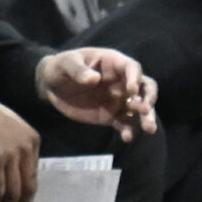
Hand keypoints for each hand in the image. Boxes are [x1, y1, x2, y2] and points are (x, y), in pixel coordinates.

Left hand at [36, 48, 157, 141]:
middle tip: (144, 109)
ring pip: (140, 108)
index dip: (135, 78)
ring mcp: (119, 99)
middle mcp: (122, 81)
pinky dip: (128, 130)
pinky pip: (125, 123)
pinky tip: (127, 137)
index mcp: (113, 63)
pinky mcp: (112, 115)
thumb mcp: (66, 63)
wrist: (51, 86)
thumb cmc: (61, 67)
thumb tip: (94, 79)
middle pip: (144, 88)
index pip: (132, 68)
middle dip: (149, 98)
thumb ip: (78, 70)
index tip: (132, 90)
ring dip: (146, 117)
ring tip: (149, 128)